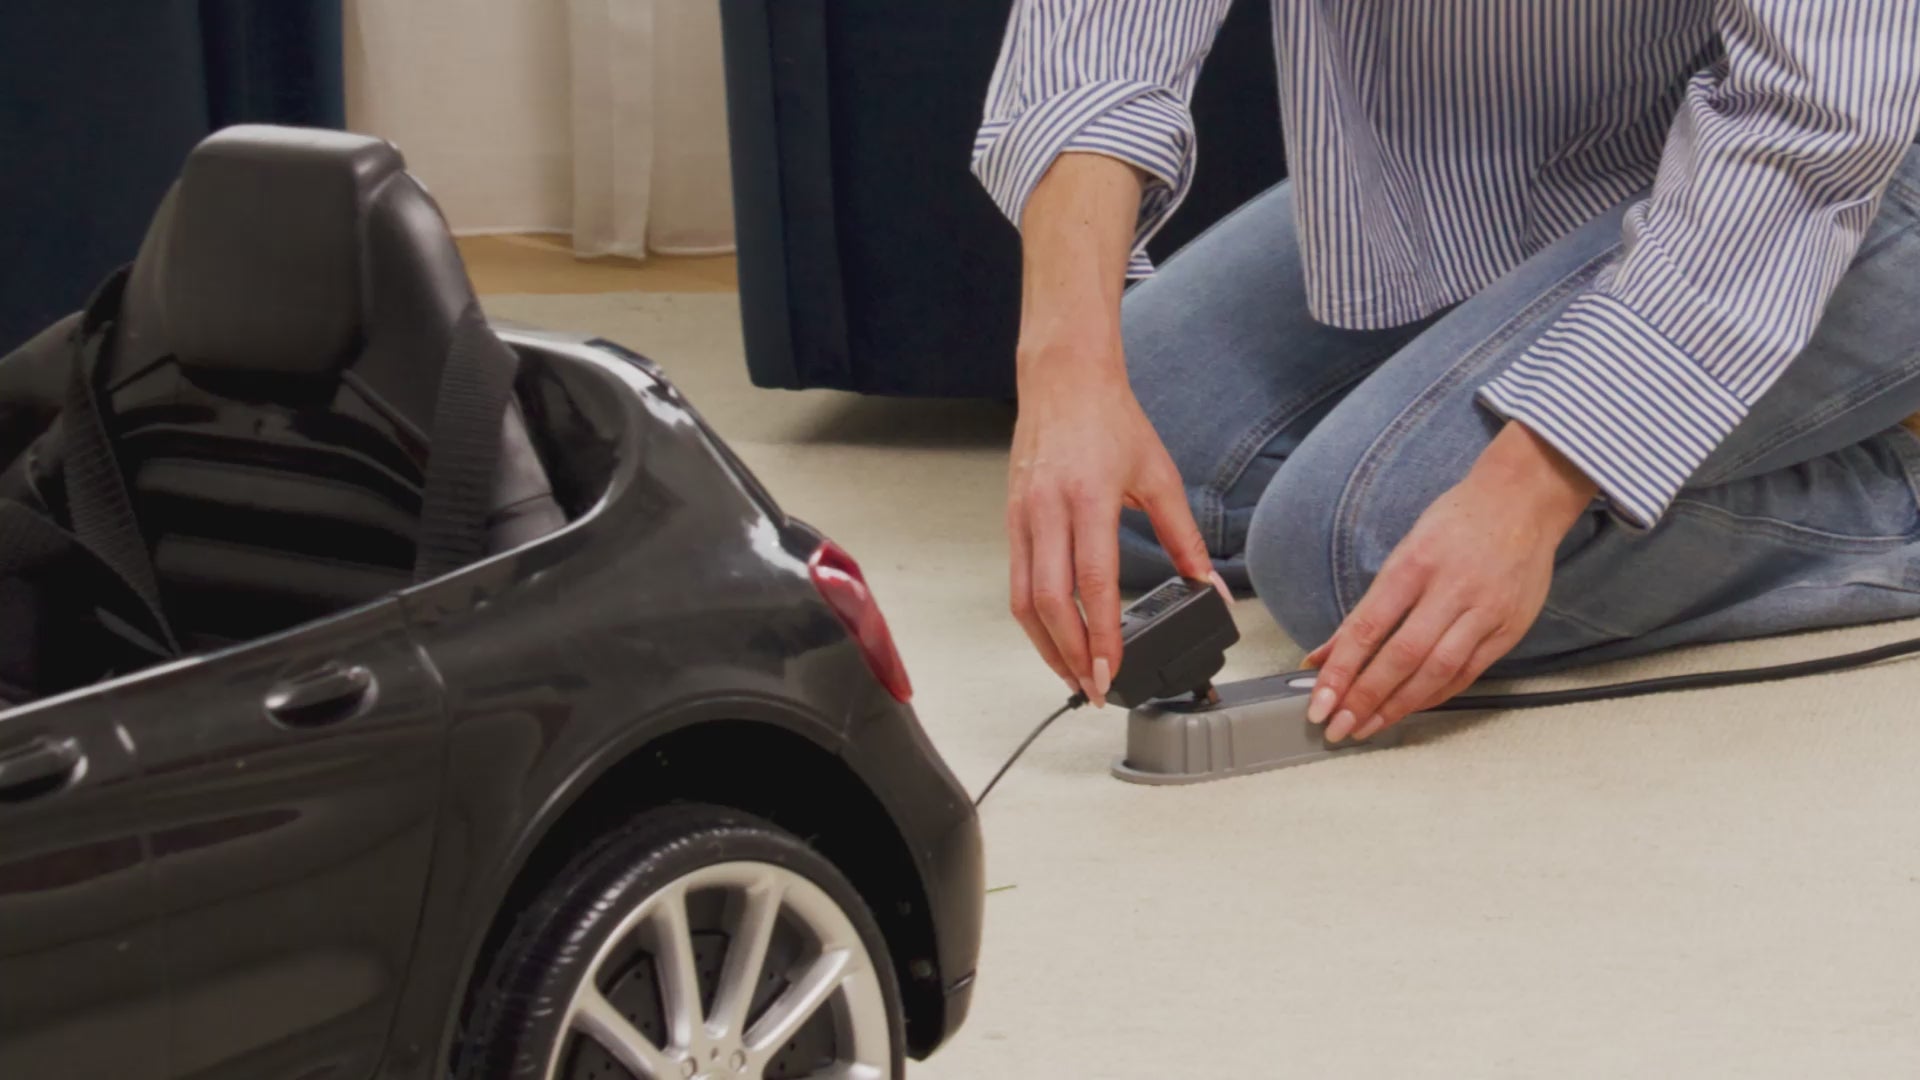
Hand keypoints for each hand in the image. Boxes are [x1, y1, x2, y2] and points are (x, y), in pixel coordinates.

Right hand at [1005, 152, 1221, 704]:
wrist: (1063, 378)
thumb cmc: (1110, 420)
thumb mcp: (1159, 476)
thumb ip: (1184, 537)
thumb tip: (1207, 585)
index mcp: (1089, 499)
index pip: (1092, 585)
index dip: (1100, 637)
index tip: (1111, 673)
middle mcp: (1048, 512)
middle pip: (1049, 604)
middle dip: (1070, 655)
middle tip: (1093, 689)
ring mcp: (1022, 517)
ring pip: (1023, 601)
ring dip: (1046, 646)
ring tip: (1072, 674)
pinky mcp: (1011, 520)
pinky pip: (1015, 582)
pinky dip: (1033, 619)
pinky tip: (1053, 637)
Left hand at [1304, 421, 1596, 740]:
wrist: (1524, 500)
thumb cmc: (1456, 522)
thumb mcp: (1403, 552)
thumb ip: (1364, 610)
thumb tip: (1322, 655)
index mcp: (1414, 564)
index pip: (1368, 628)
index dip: (1341, 671)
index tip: (1319, 702)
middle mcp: (1451, 589)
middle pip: (1402, 657)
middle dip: (1365, 698)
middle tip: (1338, 727)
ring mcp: (1485, 611)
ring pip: (1437, 672)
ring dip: (1398, 707)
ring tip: (1367, 727)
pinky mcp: (1510, 628)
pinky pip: (1468, 673)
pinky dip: (1435, 695)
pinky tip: (1409, 708)